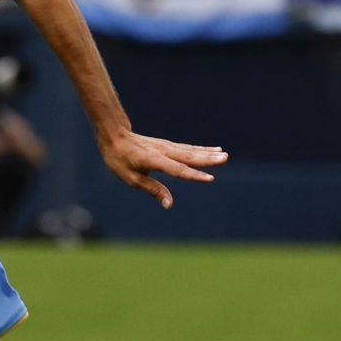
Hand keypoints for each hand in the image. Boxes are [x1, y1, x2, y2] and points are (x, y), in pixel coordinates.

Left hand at [99, 132, 227, 208]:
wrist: (115, 135)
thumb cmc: (119, 159)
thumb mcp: (131, 178)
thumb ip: (153, 190)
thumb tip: (169, 204)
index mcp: (154, 160)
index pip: (177, 170)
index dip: (194, 175)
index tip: (210, 178)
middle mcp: (163, 151)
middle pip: (189, 157)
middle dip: (207, 159)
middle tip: (225, 159)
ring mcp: (167, 146)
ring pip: (191, 151)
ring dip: (208, 153)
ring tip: (224, 155)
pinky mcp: (168, 145)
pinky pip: (188, 148)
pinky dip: (202, 149)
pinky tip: (214, 149)